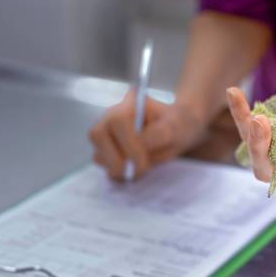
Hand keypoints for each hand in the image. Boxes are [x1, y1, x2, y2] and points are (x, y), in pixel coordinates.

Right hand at [89, 91, 204, 179]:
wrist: (177, 132)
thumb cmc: (177, 126)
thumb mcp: (177, 128)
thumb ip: (159, 134)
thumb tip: (140, 145)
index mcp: (130, 103)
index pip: (118, 120)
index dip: (128, 144)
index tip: (143, 161)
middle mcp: (111, 116)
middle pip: (98, 135)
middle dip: (119, 159)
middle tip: (141, 170)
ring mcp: (104, 134)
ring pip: (98, 154)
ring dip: (119, 168)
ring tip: (141, 169)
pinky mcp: (104, 151)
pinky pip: (104, 166)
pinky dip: (119, 173)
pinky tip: (136, 171)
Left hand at [226, 87, 275, 203]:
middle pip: (268, 170)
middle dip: (263, 149)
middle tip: (265, 126)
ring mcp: (273, 158)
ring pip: (255, 149)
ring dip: (251, 131)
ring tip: (255, 116)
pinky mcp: (264, 140)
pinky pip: (249, 127)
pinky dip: (241, 111)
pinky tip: (233, 92)